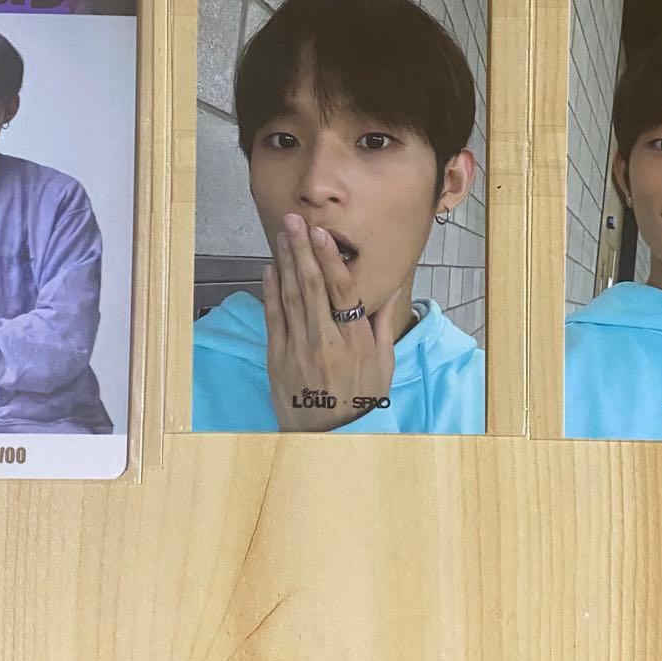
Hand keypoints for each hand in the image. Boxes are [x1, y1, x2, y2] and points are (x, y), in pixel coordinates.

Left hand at [263, 212, 400, 431]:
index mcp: (356, 341)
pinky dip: (271, 291)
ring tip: (282, 236)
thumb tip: (391, 290)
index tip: (322, 234)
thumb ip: (383, 325)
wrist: (329, 439)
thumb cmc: (360, 401)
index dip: (330, 259)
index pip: (342, 291)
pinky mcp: (278, 358)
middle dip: (302, 250)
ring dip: (285, 263)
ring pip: (291, 297)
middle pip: (313, 287)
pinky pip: (274, 318)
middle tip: (294, 221)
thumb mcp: (383, 365)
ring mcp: (299, 349)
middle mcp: (327, 341)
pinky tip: (270, 269)